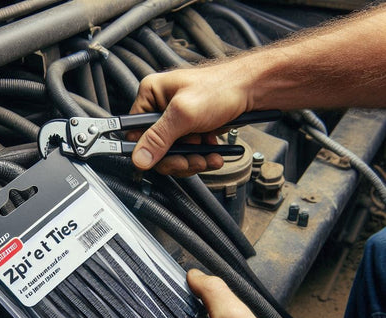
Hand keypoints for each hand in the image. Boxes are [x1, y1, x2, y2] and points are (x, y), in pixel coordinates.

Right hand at [129, 61, 252, 176]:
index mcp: (151, 95)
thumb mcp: (185, 114)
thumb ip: (159, 138)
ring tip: (207, 157)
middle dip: (177, 158)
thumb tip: (139, 158)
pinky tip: (212, 154)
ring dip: (191, 160)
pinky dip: (200, 157)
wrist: (253, 90)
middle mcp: (160, 108)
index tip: (164, 159)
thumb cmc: (222, 88)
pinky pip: (187, 153)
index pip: (135, 132)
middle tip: (190, 160)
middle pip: (155, 148)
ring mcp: (176, 121)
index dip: (148, 150)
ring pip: (173, 154)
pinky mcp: (190, 130)